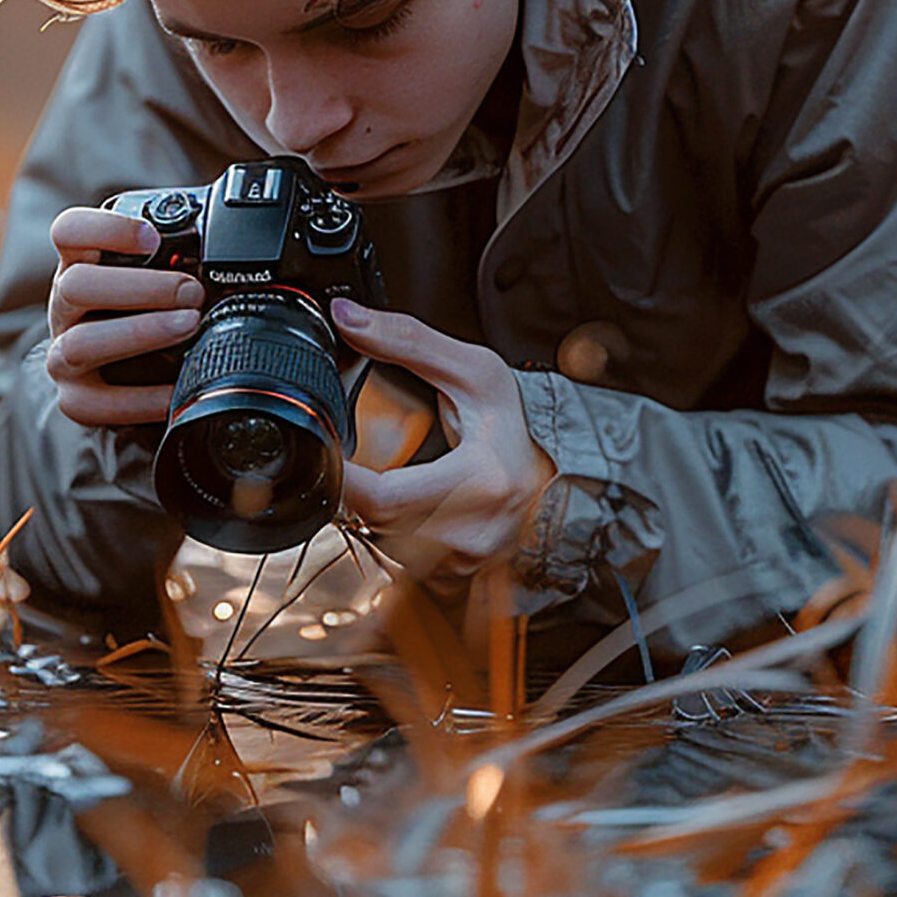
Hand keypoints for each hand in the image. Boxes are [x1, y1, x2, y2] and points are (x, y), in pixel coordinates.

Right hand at [42, 206, 203, 428]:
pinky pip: (100, 403)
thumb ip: (175, 262)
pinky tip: (177, 388)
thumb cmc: (141, 312)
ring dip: (141, 332)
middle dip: (140, 287)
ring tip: (189, 326)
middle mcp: (63, 308)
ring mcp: (63, 355)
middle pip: (76, 285)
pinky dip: (144, 398)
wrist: (115, 373)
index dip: (107, 229)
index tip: (154, 239)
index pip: (69, 232)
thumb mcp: (151, 278)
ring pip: (82, 343)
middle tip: (191, 292)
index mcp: (78, 266)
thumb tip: (229, 253)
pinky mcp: (76, 398)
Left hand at [330, 298, 554, 586]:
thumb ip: (408, 342)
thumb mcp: (473, 371)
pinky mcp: (460, 576)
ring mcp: (467, 562)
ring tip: (391, 476)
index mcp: (480, 484)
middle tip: (354, 457)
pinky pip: (405, 563)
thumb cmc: (525, 426)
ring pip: (384, 544)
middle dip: (354, 487)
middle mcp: (473, 533)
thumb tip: (349, 319)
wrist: (568, 471)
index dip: (341, 476)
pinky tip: (412, 506)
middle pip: (373, 521)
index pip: (378, 497)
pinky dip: (396, 533)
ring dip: (373, 512)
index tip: (327, 450)